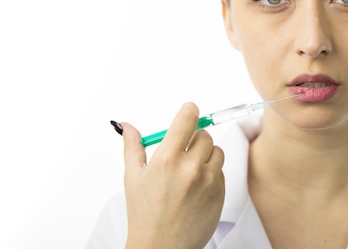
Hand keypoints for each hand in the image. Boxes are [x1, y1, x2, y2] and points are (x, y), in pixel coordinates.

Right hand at [120, 103, 224, 248]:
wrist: (162, 248)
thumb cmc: (144, 214)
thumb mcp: (133, 178)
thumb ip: (133, 146)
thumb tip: (126, 125)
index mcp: (167, 159)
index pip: (188, 119)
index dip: (190, 111)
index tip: (189, 111)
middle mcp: (190, 167)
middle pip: (204, 134)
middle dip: (193, 139)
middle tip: (182, 152)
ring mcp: (208, 181)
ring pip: (216, 151)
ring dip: (206, 155)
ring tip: (189, 171)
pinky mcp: (220, 193)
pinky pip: (221, 171)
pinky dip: (211, 173)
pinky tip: (195, 187)